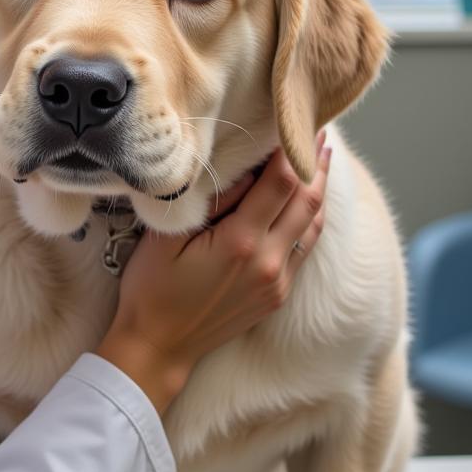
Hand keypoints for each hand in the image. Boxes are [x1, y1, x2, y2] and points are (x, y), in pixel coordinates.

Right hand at [96, 135, 330, 413]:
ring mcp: (277, 282)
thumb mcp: (166, 239)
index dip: (293, 150)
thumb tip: (245, 172)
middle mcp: (268, 262)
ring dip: (319, 190)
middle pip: (307, 201)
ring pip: (312, 225)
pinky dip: (309, 219)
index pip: (281, 183)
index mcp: (240, 243)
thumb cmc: (151, 290)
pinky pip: (303, 249)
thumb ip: (209, 203)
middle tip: (317, 130)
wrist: (158, 348)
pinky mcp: (276, 295)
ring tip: (321, 159)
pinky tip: (306, 203)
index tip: (296, 123)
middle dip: (315, 163)